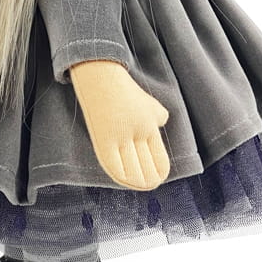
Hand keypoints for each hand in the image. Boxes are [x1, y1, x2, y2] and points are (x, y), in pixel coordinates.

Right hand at [68, 60, 170, 190]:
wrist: (101, 76)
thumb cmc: (125, 89)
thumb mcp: (148, 101)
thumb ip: (157, 115)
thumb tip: (159, 125)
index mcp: (150, 125)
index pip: (160, 158)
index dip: (160, 172)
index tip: (159, 178)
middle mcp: (137, 133)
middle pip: (147, 167)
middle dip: (149, 179)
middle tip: (149, 184)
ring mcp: (120, 137)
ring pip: (133, 170)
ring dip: (138, 181)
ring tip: (141, 185)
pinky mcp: (103, 140)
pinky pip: (114, 166)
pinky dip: (122, 177)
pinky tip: (126, 180)